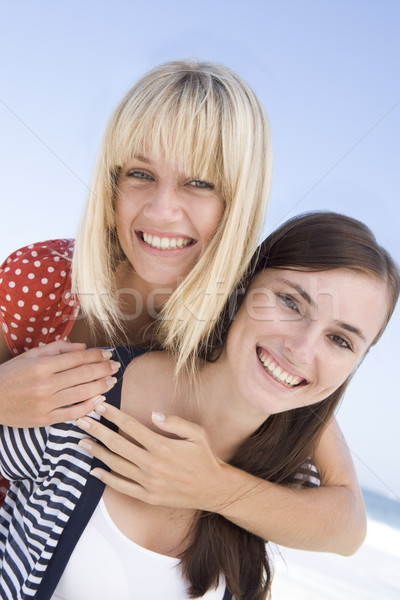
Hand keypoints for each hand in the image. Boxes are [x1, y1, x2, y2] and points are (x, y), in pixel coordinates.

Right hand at [0, 341, 119, 425]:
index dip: (96, 355)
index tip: (107, 353)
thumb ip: (57, 348)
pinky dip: (89, 406)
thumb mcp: (30, 355)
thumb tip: (82, 347)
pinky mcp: (45, 419)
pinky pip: (73, 413)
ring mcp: (46, 403)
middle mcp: (46, 384)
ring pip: (82, 393)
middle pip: (84, 374)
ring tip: (113, 380)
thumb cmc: (10, 375)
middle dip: (104, 368)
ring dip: (102, 385)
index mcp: (42, 365)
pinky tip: (100, 399)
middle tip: (116, 365)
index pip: (78, 358)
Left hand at [76, 402, 227, 511]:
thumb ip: (175, 422)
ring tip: (82, 441)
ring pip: (116, 465)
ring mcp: (148, 482)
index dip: (113, 415)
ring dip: (97, 452)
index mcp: (162, 446)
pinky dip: (107, 478)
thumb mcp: (197, 434)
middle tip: (81, 421)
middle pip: (117, 444)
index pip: (131, 426)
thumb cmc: (205, 458)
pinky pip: (122, 487)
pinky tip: (95, 470)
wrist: (214, 489)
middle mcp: (152, 464)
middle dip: (97, 430)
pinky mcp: (148, 496)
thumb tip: (153, 414)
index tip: (100, 406)